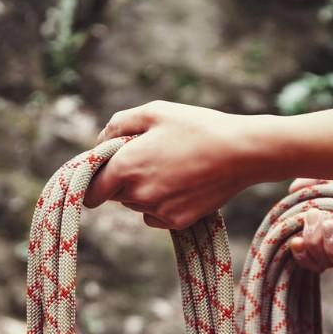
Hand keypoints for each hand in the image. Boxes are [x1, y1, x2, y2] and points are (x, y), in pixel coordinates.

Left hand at [86, 101, 279, 229]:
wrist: (242, 153)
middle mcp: (137, 194)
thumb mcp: (155, 112)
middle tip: (149, 157)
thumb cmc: (197, 127)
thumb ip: (118, 124)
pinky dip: (162, 204)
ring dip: (144, 191)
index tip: (103, 171)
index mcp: (125, 167)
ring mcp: (158, 211)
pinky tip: (183, 184)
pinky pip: (156, 216)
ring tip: (172, 167)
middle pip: (115, 195)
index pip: (90, 190)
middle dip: (123, 179)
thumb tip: (100, 141)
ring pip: (137, 204)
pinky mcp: (177, 222)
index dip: (94, 180)